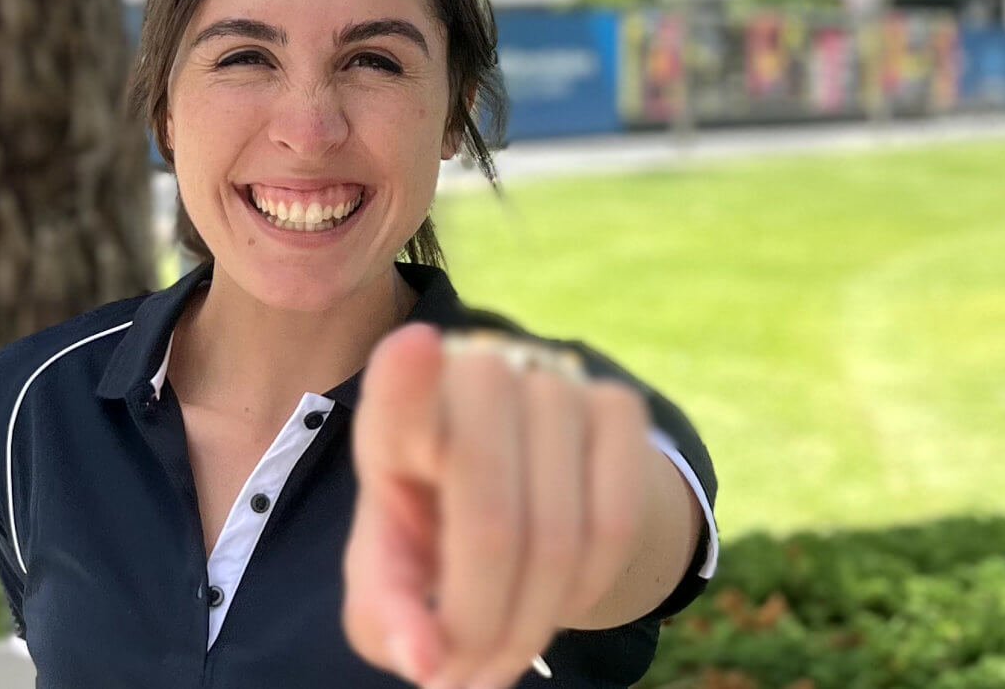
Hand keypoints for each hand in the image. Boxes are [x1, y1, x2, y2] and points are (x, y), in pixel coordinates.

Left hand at [342, 324, 652, 688]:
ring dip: (532, 625)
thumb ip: (388, 618)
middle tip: (465, 679)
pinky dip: (586, 588)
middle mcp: (472, 380)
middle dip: (481, 624)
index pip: (398, 393)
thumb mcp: (387, 586)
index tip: (417, 348)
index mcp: (393, 420)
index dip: (409, 379)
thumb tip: (424, 659)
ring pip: (559, 535)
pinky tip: (553, 605)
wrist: (516, 505)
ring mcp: (551, 383)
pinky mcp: (616, 403)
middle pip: (490, 518)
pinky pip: (616, 523)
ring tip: (499, 659)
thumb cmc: (429, 545)